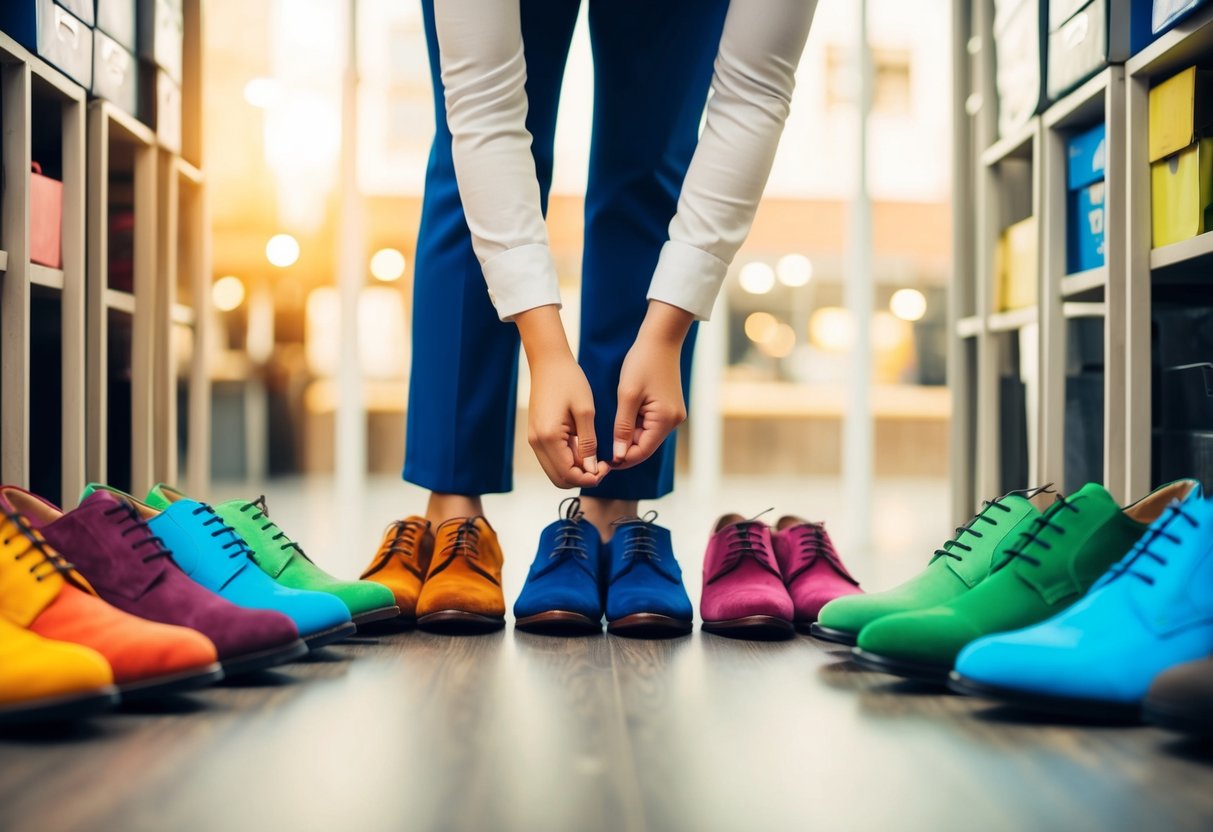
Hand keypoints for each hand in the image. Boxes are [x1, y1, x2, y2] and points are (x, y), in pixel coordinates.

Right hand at [516, 306, 609, 488]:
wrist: (549, 361)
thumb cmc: (569, 381)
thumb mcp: (586, 412)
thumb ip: (588, 444)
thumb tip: (592, 470)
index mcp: (548, 437)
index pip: (568, 475)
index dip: (589, 478)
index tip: (606, 468)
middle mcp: (536, 442)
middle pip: (559, 479)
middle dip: (582, 478)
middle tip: (602, 465)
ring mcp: (534, 439)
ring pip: (555, 471)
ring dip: (575, 470)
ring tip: (595, 456)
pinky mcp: (536, 434)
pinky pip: (552, 458)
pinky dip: (568, 460)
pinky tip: (583, 447)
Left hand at [612, 302, 693, 468]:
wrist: (660, 339)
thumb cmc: (642, 362)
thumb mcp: (627, 395)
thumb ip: (622, 428)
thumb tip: (619, 456)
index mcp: (665, 419)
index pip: (642, 452)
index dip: (621, 459)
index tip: (601, 461)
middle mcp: (673, 421)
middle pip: (645, 447)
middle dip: (624, 451)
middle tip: (600, 452)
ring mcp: (672, 415)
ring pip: (647, 437)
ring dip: (628, 439)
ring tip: (606, 439)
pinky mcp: (668, 408)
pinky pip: (650, 425)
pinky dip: (635, 427)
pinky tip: (619, 425)